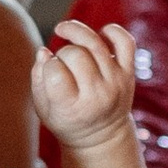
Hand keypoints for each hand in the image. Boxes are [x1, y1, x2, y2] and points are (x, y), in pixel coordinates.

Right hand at [33, 17, 136, 146]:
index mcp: (72, 108)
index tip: (49, 73)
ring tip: (64, 31)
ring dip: (76, 32)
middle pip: (75, 54)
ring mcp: (116, 82)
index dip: (48, 65)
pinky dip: (112, 31)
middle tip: (62, 64)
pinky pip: (126, 41)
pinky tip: (98, 34)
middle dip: (62, 53)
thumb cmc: (66, 119)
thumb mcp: (43, 108)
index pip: (55, 72)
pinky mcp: (128, 73)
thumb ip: (38, 79)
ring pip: (95, 43)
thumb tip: (44, 51)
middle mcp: (98, 95)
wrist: (102, 136)